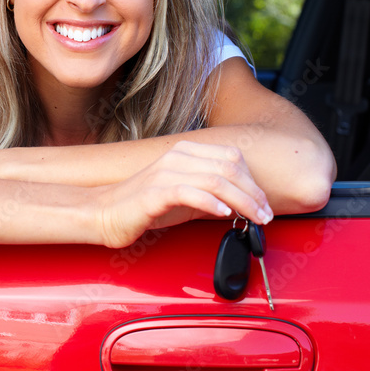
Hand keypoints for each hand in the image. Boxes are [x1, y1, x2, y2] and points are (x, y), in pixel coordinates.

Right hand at [93, 140, 271, 248]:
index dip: (253, 181)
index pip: (231, 158)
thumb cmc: (144, 207)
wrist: (104, 214)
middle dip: (253, 193)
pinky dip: (212, 203)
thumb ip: (211, 193)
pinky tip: (225, 214)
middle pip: (229, 167)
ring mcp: (165, 173)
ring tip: (254, 218)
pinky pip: (190, 193)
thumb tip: (244, 203)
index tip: (264, 204)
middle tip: (266, 215)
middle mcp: (177, 157)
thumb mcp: (185, 196)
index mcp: (185, 152)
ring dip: (242, 201)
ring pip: (215, 179)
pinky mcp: (154, 193)